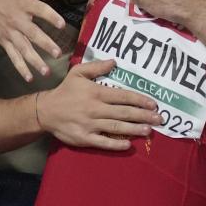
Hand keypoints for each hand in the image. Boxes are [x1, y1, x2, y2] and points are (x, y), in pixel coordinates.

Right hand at [0, 0, 64, 81]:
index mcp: (24, 3)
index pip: (40, 10)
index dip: (51, 17)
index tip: (61, 24)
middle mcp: (17, 19)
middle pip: (32, 33)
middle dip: (45, 44)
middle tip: (57, 53)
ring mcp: (9, 32)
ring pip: (23, 49)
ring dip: (34, 61)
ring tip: (46, 72)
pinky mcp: (3, 41)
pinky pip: (13, 56)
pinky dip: (20, 68)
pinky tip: (29, 78)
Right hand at [37, 59, 162, 149]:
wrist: (46, 111)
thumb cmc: (65, 90)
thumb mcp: (78, 72)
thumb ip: (97, 66)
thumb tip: (115, 61)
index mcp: (96, 92)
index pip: (123, 96)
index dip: (140, 100)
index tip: (153, 103)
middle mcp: (96, 109)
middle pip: (124, 113)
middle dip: (143, 115)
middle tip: (159, 118)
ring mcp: (90, 125)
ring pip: (117, 127)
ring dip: (135, 129)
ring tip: (149, 130)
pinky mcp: (84, 138)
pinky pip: (103, 142)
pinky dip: (116, 144)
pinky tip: (129, 145)